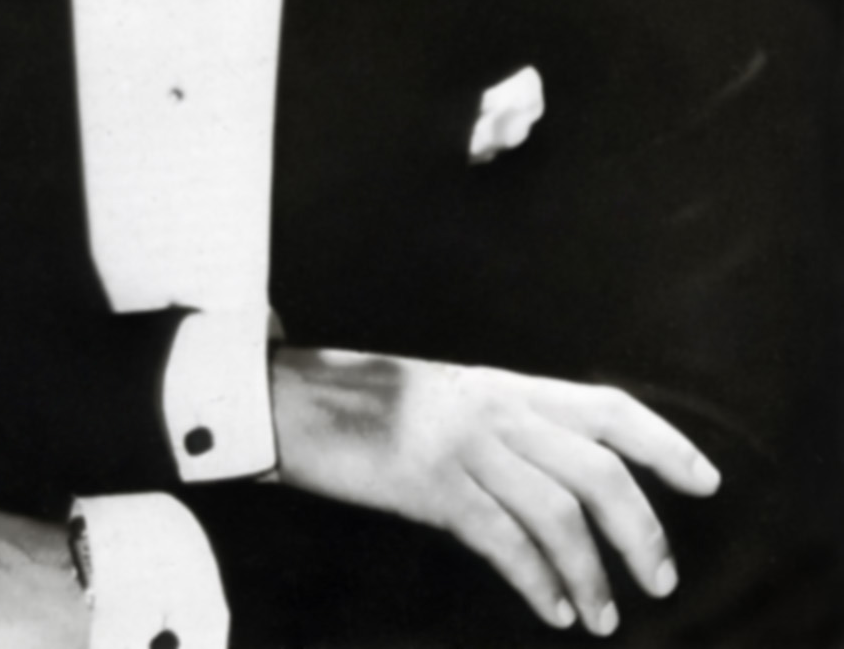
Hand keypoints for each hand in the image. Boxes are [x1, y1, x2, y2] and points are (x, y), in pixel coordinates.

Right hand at [271, 349, 720, 636]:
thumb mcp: (453, 398)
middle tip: (661, 581)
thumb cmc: (375, 403)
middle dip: (641, 532)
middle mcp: (496, 410)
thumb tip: (570, 474)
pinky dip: (539, 581)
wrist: (298, 398)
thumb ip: (509, 424)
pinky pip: (503, 540)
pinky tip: (555, 608)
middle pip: (597, 471)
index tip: (705, 482)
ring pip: (558, 514)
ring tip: (605, 617)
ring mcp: (464, 446)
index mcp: (508, 386)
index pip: (607, 408)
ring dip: (593, 574)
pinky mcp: (430, 486)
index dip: (663, 444)